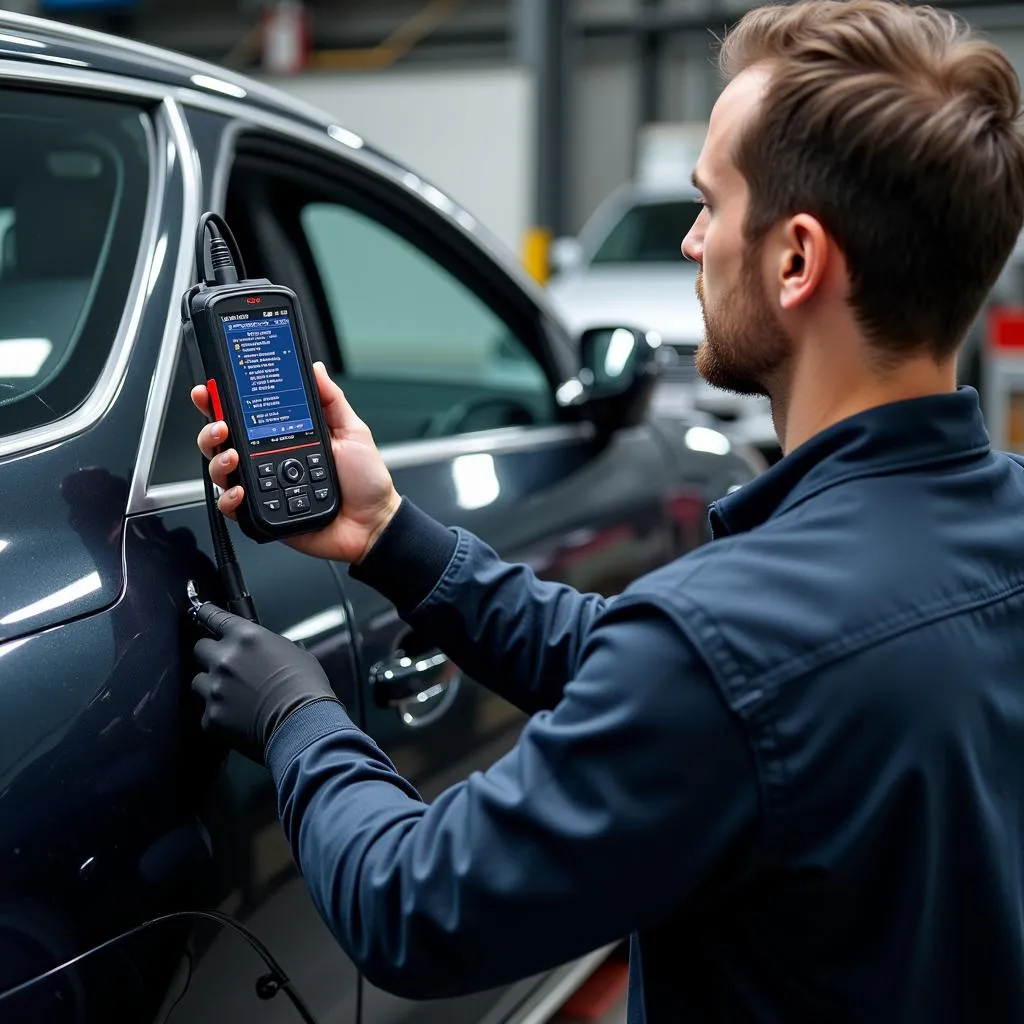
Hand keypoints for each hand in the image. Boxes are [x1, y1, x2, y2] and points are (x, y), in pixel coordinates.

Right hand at [192, 362, 400, 563]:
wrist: (373, 524)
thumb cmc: (364, 481)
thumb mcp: (353, 432)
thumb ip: (331, 400)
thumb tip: (315, 369)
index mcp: (284, 437)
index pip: (246, 415)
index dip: (223, 401)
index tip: (211, 389)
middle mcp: (268, 460)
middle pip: (223, 441)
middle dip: (211, 428)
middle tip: (221, 425)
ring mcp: (263, 487)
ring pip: (221, 471)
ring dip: (218, 460)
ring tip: (232, 456)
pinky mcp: (263, 514)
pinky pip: (232, 507)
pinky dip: (229, 498)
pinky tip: (240, 490)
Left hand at [192, 602, 338, 763]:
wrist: (303, 724)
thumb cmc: (307, 688)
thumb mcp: (296, 654)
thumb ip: (272, 647)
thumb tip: (267, 652)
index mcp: (247, 637)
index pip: (214, 616)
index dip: (205, 613)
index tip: (199, 612)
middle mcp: (225, 659)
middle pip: (200, 649)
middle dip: (211, 656)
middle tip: (228, 667)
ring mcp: (215, 688)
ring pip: (198, 681)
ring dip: (211, 685)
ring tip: (233, 696)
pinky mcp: (211, 716)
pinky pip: (207, 711)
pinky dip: (219, 714)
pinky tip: (238, 718)